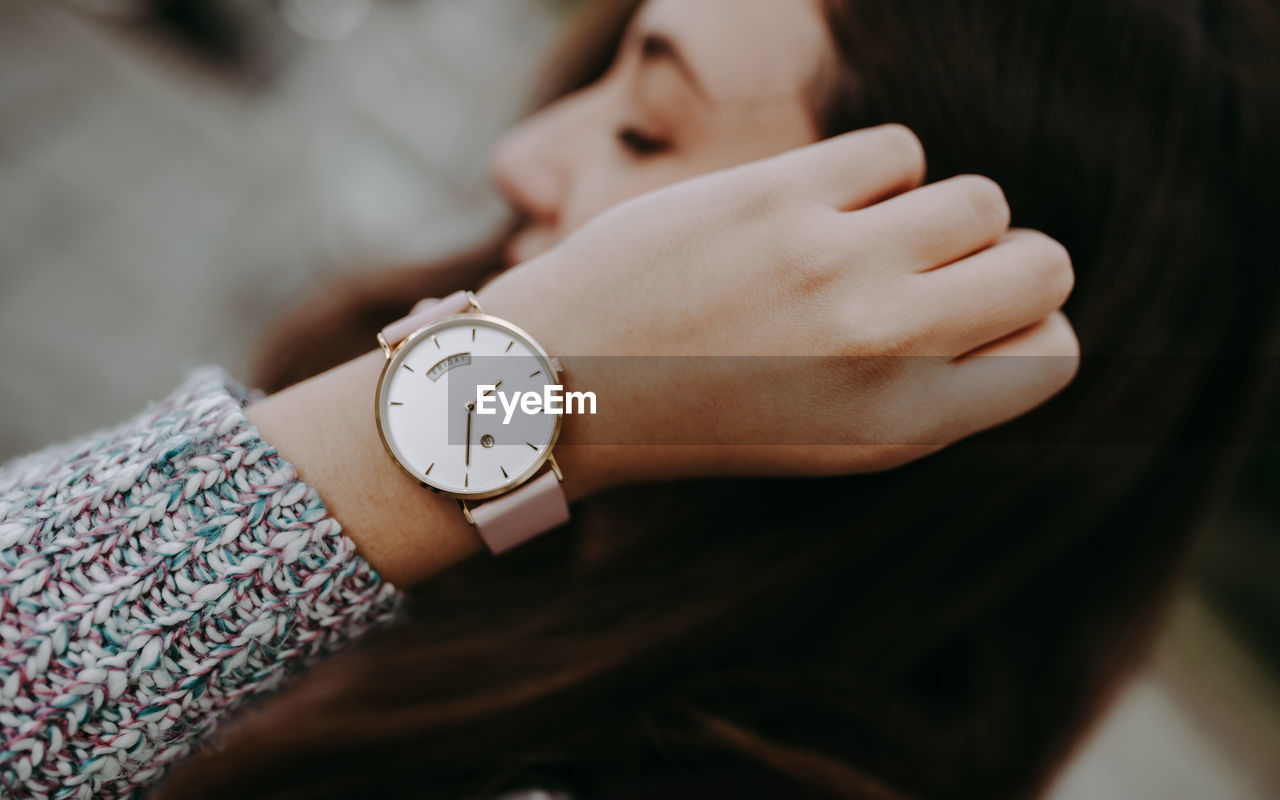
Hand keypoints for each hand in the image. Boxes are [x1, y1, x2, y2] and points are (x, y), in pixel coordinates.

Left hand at [476, 125, 1078, 497]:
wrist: (569, 384)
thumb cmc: (709, 409)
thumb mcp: (837, 434)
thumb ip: (935, 380)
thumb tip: (1013, 293)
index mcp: (904, 425)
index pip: (1055, 354)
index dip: (1023, 326)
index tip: (970, 319)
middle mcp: (883, 349)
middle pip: (1042, 263)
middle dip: (999, 261)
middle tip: (925, 270)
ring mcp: (833, 265)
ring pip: (977, 197)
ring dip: (931, 211)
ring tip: (862, 238)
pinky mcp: (776, 196)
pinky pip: (896, 149)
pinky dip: (870, 172)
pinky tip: (813, 206)